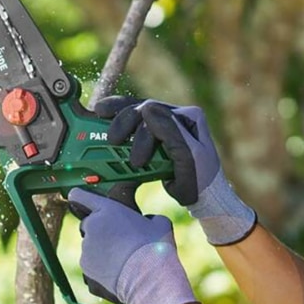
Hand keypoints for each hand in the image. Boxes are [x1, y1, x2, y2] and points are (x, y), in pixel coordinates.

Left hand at [67, 186, 199, 303]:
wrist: (149, 277)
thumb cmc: (155, 247)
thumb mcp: (159, 223)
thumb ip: (148, 217)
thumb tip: (149, 222)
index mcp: (107, 209)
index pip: (80, 196)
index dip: (78, 197)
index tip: (76, 198)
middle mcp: (92, 225)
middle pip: (88, 225)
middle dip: (99, 231)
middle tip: (119, 240)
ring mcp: (86, 247)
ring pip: (90, 246)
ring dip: (101, 250)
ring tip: (123, 259)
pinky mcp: (85, 266)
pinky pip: (91, 264)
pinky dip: (100, 267)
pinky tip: (118, 271)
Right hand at [95, 96, 256, 245]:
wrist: (205, 196)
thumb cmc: (199, 181)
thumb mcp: (188, 158)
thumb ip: (170, 132)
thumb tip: (147, 108)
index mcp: (189, 116)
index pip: (155, 113)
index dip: (139, 131)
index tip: (136, 161)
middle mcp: (178, 114)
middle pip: (143, 108)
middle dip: (124, 122)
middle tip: (113, 140)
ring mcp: (167, 121)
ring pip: (136, 109)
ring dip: (117, 113)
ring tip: (98, 113)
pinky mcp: (158, 131)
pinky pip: (135, 120)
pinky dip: (118, 115)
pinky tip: (103, 113)